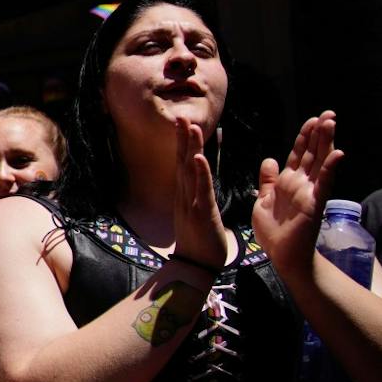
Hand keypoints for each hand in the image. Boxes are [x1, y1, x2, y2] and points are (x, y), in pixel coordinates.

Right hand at [172, 118, 228, 272]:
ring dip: (190, 147)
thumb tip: (200, 184)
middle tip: (180, 115)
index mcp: (186, 194)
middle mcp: (185, 194)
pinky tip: (198, 157)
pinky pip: (201, 189)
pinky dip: (199, 172)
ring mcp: (191, 202)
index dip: (185, 143)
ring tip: (189, 126)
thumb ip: (198, 196)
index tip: (185, 123)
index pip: (185, 163)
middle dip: (182, 138)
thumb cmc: (200, 241)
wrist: (196, 266)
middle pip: (183, 161)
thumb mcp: (198, 214)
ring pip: (190, 170)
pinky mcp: (201, 212)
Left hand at [255, 112, 343, 274]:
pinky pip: (324, 184)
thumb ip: (267, 180)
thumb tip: (270, 159)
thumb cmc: (274, 231)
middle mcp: (302, 184)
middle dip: (319, 133)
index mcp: (288, 182)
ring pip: (320, 162)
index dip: (304, 137)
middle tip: (328, 113)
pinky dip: (330, 169)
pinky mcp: (314, 204)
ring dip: (326, 142)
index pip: (298, 154)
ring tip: (331, 123)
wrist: (282, 256)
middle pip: (312, 153)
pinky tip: (338, 154)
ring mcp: (310, 192)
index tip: (311, 120)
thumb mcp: (264, 200)